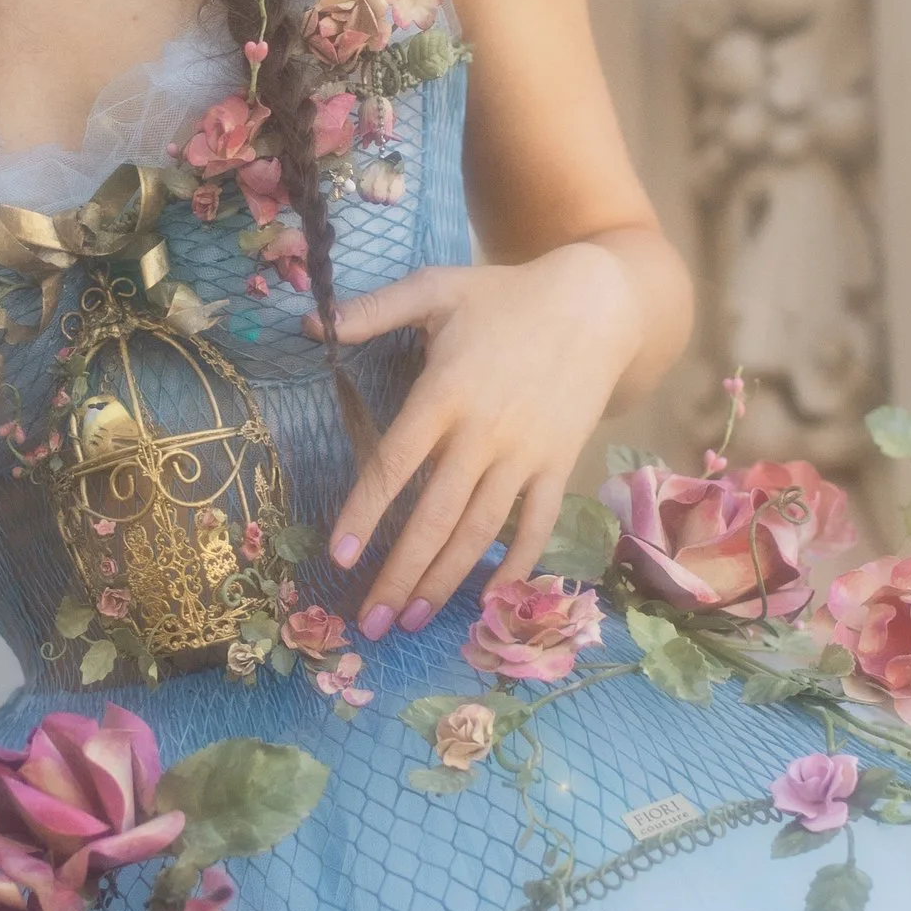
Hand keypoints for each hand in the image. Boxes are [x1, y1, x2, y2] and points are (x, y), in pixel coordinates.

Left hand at [308, 246, 641, 632]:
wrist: (597, 304)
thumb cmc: (505, 297)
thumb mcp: (436, 288)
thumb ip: (372, 310)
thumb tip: (312, 323)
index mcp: (444, 393)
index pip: (394, 464)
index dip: (365, 512)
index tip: (340, 556)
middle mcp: (483, 433)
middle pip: (434, 516)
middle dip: (400, 574)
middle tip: (370, 623)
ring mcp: (525, 455)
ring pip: (480, 531)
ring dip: (445, 580)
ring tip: (413, 620)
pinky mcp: (559, 466)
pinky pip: (537, 526)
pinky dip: (516, 566)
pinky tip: (490, 600)